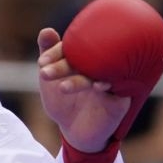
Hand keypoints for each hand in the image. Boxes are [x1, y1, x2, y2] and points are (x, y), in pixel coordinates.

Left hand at [37, 27, 130, 155]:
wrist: (74, 132)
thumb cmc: (63, 103)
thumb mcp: (49, 81)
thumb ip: (47, 54)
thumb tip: (46, 30)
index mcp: (84, 58)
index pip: (73, 46)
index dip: (57, 51)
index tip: (41, 62)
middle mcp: (99, 66)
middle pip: (85, 58)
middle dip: (64, 64)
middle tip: (45, 73)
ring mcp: (111, 80)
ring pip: (98, 73)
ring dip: (80, 79)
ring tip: (62, 88)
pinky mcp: (121, 97)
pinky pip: (119, 87)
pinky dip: (108, 84)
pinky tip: (97, 86)